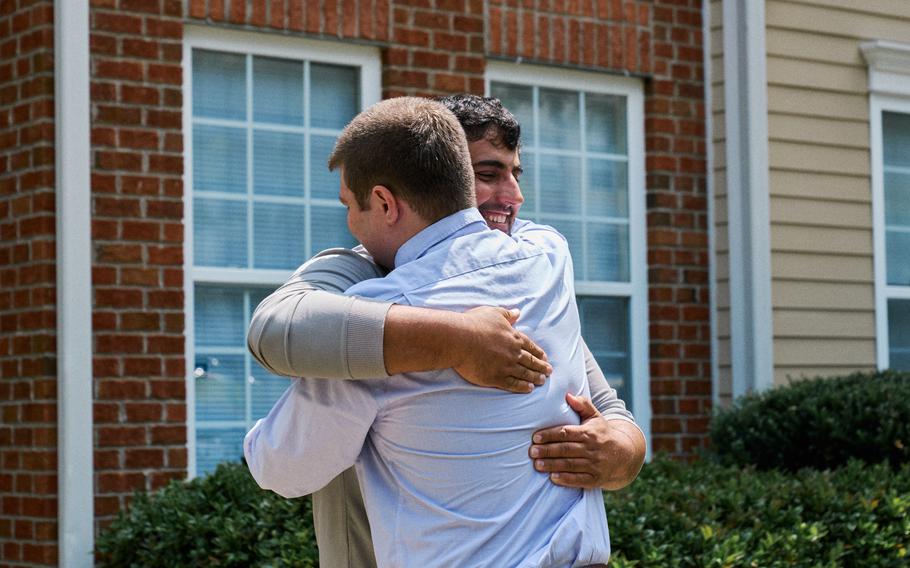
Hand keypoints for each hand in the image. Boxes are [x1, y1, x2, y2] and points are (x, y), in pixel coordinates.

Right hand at [452, 306, 552, 393]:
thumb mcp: (493, 313)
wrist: (459, 339)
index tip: (545, 357)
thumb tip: (518, 312)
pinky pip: (513, 384)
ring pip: (524, 373)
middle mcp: (513, 352)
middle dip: (541, 367)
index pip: (530, 346)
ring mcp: (505, 366)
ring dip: (534, 377)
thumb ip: (507, 314)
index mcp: (513, 337)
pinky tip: (528, 389)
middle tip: (549, 371)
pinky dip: (522, 387)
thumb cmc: (474, 323)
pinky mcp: (495, 378)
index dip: (538, 352)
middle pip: (530, 361)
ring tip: (541, 381)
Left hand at [529, 392, 645, 489]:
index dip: (550, 435)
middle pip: (565, 449)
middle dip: (547, 451)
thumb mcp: (596, 417)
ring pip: (570, 465)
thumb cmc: (603, 433)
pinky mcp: (596, 479)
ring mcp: (595, 465)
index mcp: (589, 433)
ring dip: (552, 465)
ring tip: (537, 465)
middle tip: (531, 452)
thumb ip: (582, 405)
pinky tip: (553, 478)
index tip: (535, 437)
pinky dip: (566, 479)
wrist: (625, 455)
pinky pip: (579, 480)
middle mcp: (592, 449)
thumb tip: (567, 395)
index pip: (566, 433)